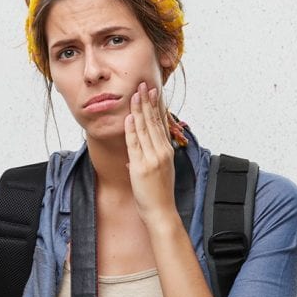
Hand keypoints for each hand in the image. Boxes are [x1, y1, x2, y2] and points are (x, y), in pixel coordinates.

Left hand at [125, 82, 176, 223]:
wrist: (161, 211)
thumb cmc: (159, 194)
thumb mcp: (159, 172)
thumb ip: (150, 160)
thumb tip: (137, 156)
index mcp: (167, 151)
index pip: (160, 124)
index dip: (156, 107)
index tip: (153, 93)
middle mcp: (162, 151)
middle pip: (154, 122)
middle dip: (148, 102)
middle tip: (144, 85)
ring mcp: (153, 158)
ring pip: (145, 129)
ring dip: (139, 110)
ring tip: (135, 94)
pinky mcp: (143, 166)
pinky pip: (135, 144)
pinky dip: (132, 129)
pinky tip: (130, 116)